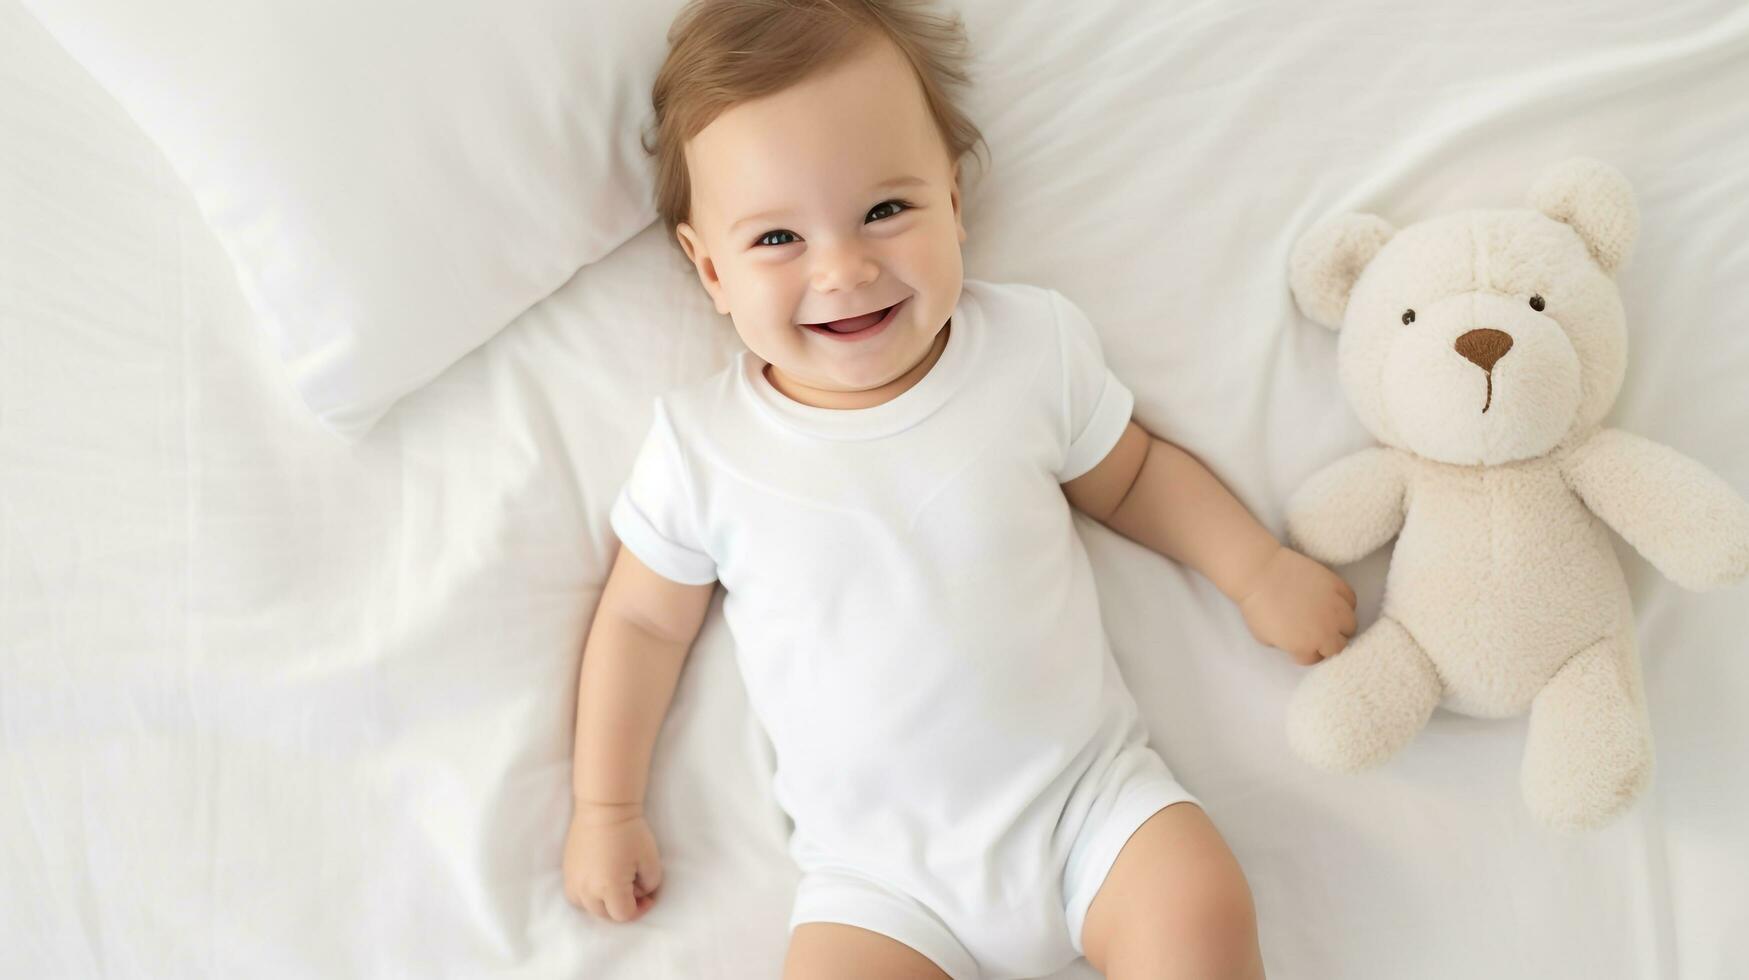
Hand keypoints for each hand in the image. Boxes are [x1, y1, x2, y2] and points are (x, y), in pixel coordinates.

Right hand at [563, 800, 662, 922]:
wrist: (603, 808)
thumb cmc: (630, 832)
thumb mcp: (651, 860)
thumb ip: (650, 885)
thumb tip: (640, 893)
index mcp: (609, 888)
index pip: (624, 915)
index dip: (640, 909)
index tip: (648, 896)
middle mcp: (587, 890)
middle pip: (606, 915)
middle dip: (623, 907)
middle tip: (635, 890)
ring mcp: (573, 882)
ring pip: (589, 908)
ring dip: (604, 903)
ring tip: (616, 885)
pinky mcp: (567, 872)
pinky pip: (576, 896)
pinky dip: (589, 895)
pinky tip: (600, 880)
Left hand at [1235, 545, 1356, 665]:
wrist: (1260, 572)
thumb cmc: (1256, 605)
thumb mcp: (1265, 637)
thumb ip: (1286, 645)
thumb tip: (1295, 642)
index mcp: (1304, 647)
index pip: (1314, 659)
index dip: (1307, 653)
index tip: (1302, 646)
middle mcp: (1324, 631)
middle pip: (1338, 647)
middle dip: (1328, 644)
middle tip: (1318, 634)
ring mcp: (1334, 608)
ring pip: (1350, 625)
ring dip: (1341, 626)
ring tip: (1329, 619)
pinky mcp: (1337, 585)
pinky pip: (1351, 600)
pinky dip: (1345, 603)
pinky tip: (1335, 602)